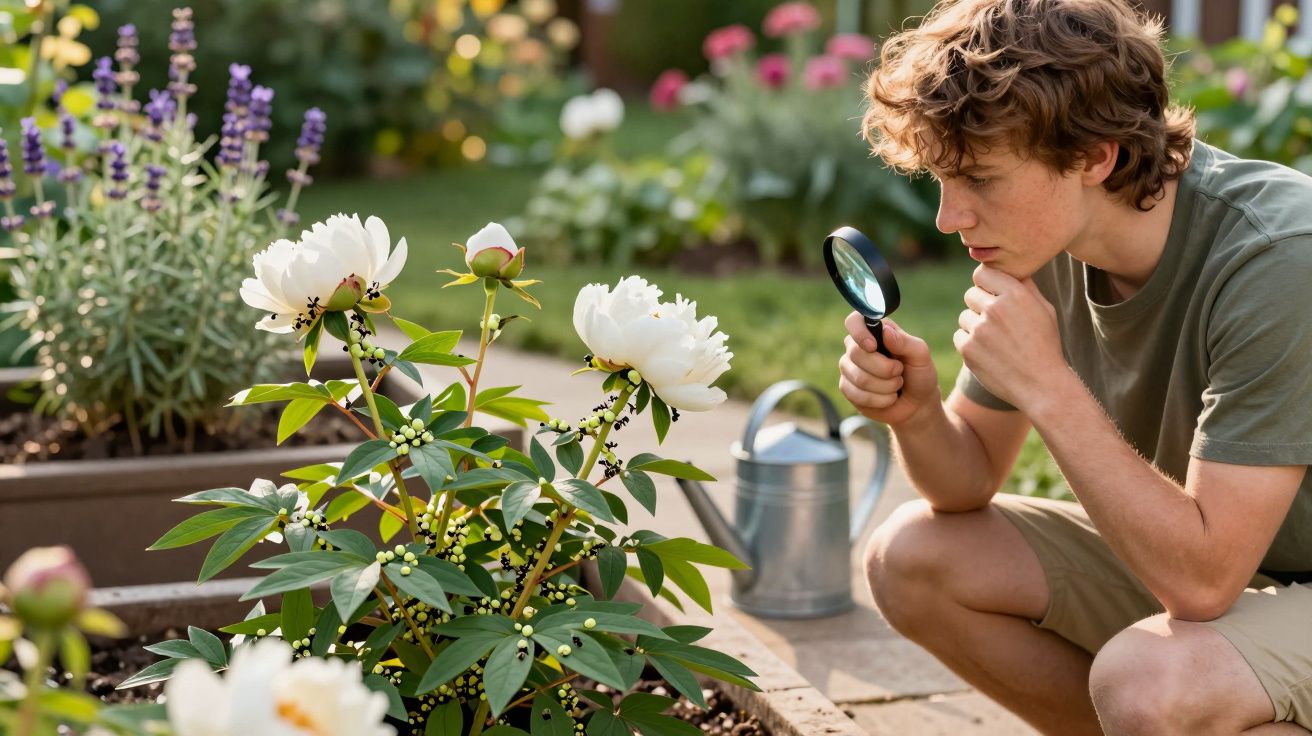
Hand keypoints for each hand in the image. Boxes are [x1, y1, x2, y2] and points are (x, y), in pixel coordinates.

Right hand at [839, 311, 939, 425]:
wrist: (917, 404)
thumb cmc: (919, 374)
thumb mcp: (920, 355)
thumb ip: (905, 342)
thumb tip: (885, 331)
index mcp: (875, 332)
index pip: (854, 321)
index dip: (860, 333)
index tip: (873, 346)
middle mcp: (857, 347)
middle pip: (856, 353)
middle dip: (884, 368)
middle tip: (899, 371)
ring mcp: (849, 368)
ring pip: (859, 377)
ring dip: (886, 386)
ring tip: (896, 385)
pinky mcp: (847, 388)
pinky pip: (856, 395)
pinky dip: (879, 400)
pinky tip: (888, 398)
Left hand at [953, 265, 1064, 409]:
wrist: (1042, 385)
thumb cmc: (1045, 345)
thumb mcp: (1044, 310)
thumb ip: (1024, 286)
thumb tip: (1009, 268)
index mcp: (1015, 294)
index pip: (982, 273)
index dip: (986, 283)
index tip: (992, 294)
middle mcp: (995, 309)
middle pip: (970, 294)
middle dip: (980, 304)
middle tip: (996, 322)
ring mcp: (979, 330)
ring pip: (964, 316)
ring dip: (974, 325)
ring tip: (996, 340)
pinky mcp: (968, 349)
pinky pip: (959, 336)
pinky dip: (969, 343)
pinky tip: (989, 352)